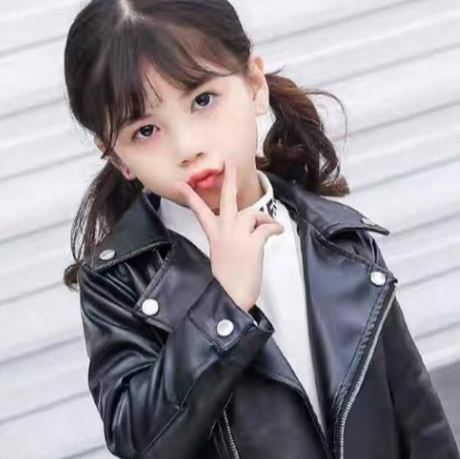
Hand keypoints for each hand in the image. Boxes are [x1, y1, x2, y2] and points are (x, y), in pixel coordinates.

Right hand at [175, 160, 283, 312]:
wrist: (231, 295)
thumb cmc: (227, 280)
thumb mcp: (222, 255)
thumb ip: (229, 239)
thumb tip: (247, 232)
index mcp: (214, 234)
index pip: (199, 210)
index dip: (190, 196)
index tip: (180, 184)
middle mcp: (224, 231)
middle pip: (226, 199)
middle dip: (229, 179)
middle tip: (231, 162)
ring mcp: (238, 236)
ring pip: (251, 213)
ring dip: (262, 218)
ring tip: (269, 227)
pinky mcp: (253, 243)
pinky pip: (267, 227)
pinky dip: (274, 228)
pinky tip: (278, 231)